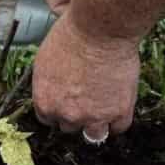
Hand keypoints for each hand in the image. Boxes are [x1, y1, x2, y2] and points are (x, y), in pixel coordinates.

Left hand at [33, 12, 139, 136]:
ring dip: (97, 123)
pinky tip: (119, 105)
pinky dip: (119, 118)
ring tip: (103, 108)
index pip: (48, 118)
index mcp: (45, 101)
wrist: (100, 30)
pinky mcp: (118, 112)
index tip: (67, 102)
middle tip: (86, 96)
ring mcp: (93, 116)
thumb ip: (48, 82)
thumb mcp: (45, 59)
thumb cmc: (72, 35)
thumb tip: (53, 89)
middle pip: (70, 126)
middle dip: (77, 113)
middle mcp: (67, 114)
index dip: (59, 108)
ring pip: (94, 134)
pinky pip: (119, 127)